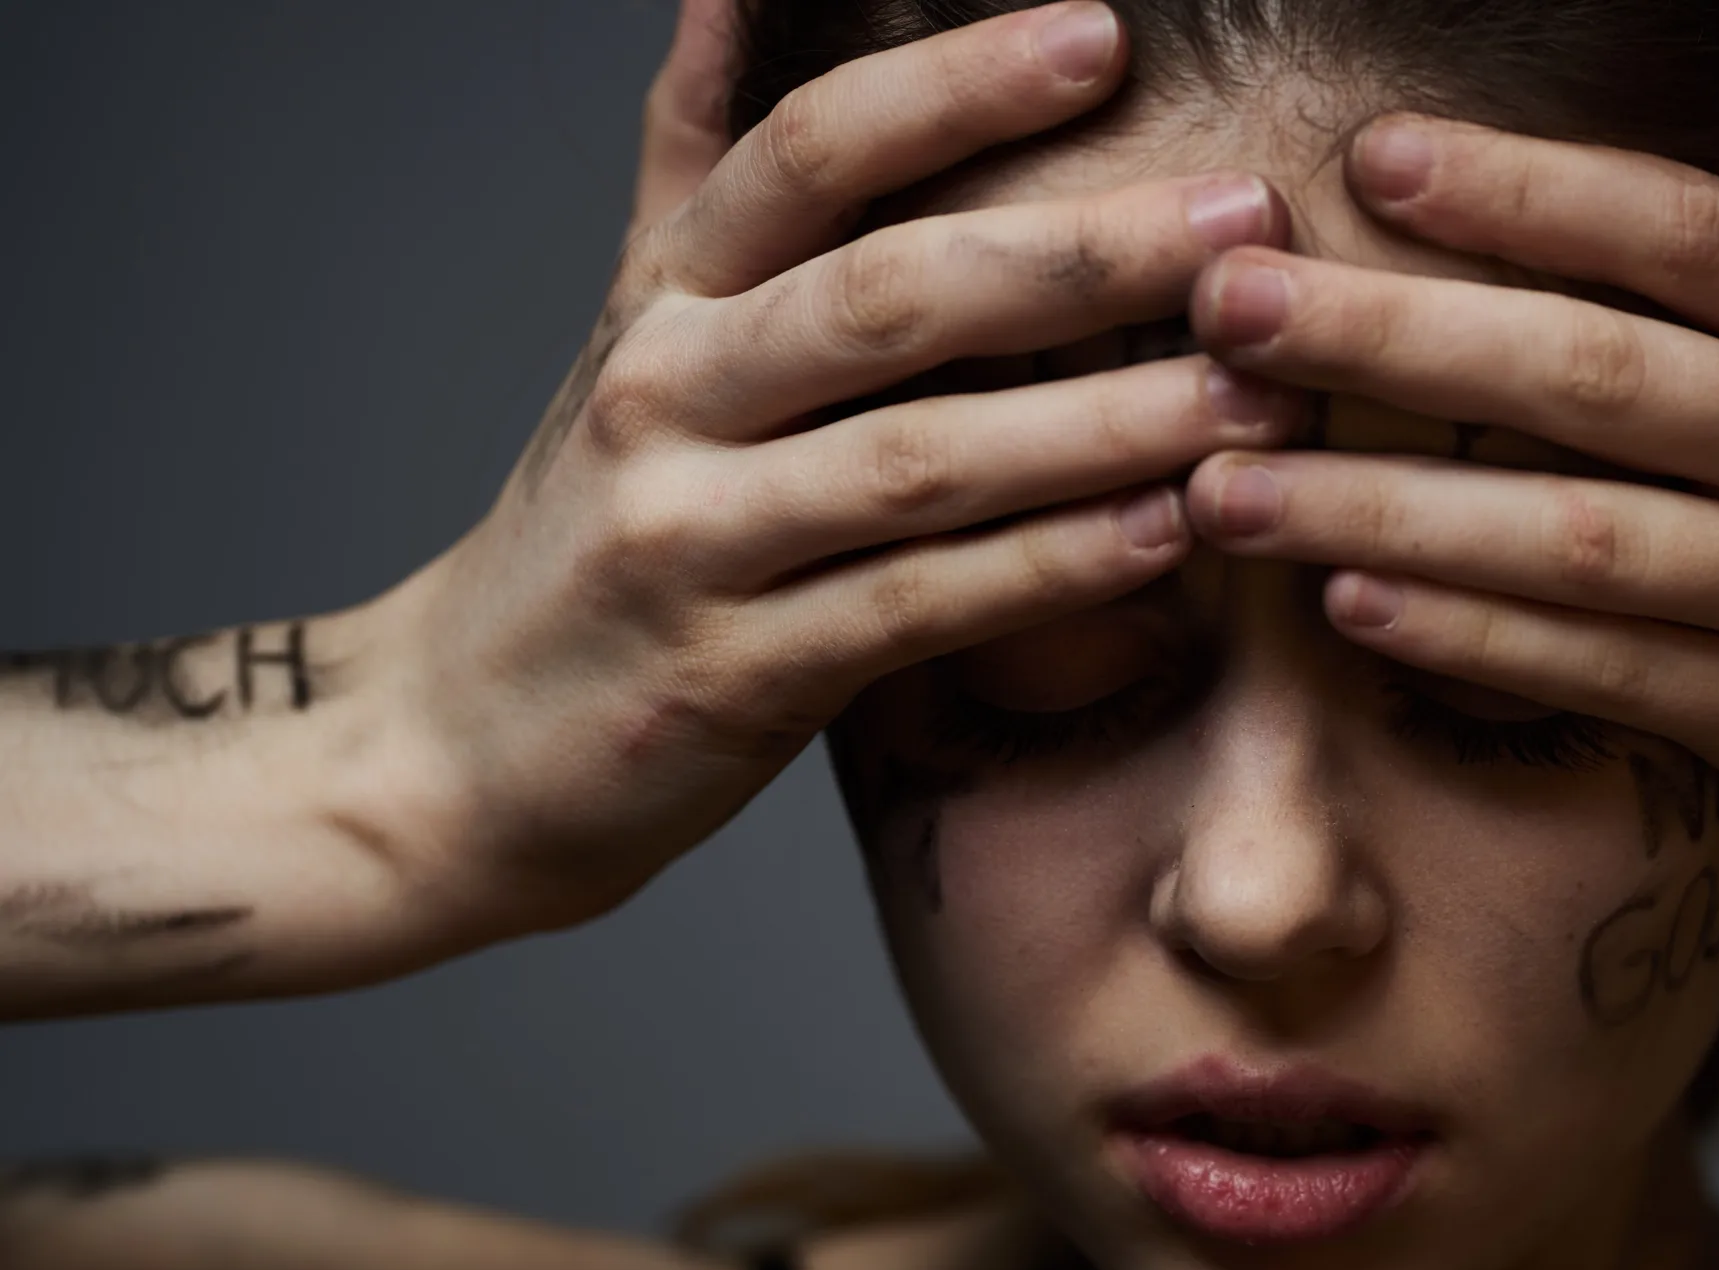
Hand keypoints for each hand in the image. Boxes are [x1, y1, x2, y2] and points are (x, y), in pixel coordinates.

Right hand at [373, 2, 1307, 936]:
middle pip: (890, 294)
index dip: (952, 87)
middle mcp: (664, 398)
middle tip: (1250, 222)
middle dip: (1084, 252)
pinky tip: (1167, 532)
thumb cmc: (591, 526)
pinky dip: (1049, 567)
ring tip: (1255, 394)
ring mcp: (693, 540)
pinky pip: (920, 606)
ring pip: (921, 459)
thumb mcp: (627, 334)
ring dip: (1103, 422)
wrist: (458, 745)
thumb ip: (688, 169)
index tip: (1099, 36)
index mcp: (659, 301)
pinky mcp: (734, 675)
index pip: (806, 154)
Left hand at [1175, 18, 1718, 959]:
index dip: (1530, 190)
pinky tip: (1347, 603)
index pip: (1693, 234)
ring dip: (1390, 510)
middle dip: (1397, 336)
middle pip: (1604, 373)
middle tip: (1226, 306)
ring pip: (1581, 539)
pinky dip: (1475, 638)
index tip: (1366, 158)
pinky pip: (1607, 675)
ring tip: (1228, 486)